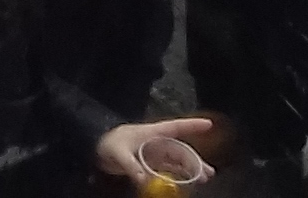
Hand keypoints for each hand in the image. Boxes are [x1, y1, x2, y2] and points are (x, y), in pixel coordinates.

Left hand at [94, 121, 216, 181]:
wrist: (97, 147)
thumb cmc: (109, 143)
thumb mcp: (119, 153)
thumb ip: (132, 166)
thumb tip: (144, 181)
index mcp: (153, 132)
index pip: (176, 127)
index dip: (193, 125)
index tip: (209, 124)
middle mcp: (158, 142)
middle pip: (182, 150)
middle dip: (196, 161)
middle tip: (208, 174)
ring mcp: (156, 154)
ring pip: (178, 161)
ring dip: (191, 170)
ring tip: (203, 180)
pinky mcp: (151, 164)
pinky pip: (169, 170)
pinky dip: (179, 176)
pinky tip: (187, 183)